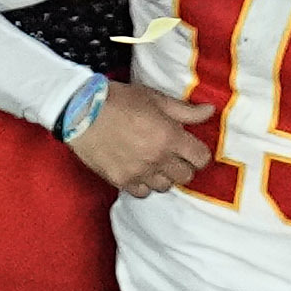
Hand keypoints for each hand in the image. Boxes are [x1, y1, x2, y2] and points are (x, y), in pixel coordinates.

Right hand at [68, 79, 210, 198]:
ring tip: (155, 163)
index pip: (201, 158)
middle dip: (183, 165)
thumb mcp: (155, 98)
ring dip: (164, 175)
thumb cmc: (119, 100)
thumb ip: (185, 110)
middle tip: (173, 154)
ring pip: (165, 186)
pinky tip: (139, 171)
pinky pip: (143, 192)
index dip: (198, 153)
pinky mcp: (121, 180)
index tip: (190, 148)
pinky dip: (145, 184)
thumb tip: (210, 111)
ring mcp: (138, 172)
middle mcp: (157, 158)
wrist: (81, 110)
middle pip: (186, 175)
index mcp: (169, 136)